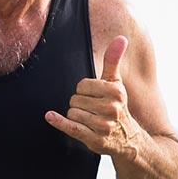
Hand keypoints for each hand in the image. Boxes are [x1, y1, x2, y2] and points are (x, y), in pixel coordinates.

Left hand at [45, 35, 141, 155]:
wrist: (127, 139)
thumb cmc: (117, 105)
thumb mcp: (115, 83)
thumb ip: (113, 60)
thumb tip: (121, 38)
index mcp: (116, 92)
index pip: (82, 85)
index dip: (84, 91)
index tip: (94, 97)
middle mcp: (112, 108)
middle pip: (75, 99)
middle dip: (80, 104)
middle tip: (93, 111)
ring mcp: (104, 126)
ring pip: (72, 113)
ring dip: (76, 116)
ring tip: (90, 121)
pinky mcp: (95, 140)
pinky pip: (71, 127)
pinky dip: (59, 122)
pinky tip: (50, 116)